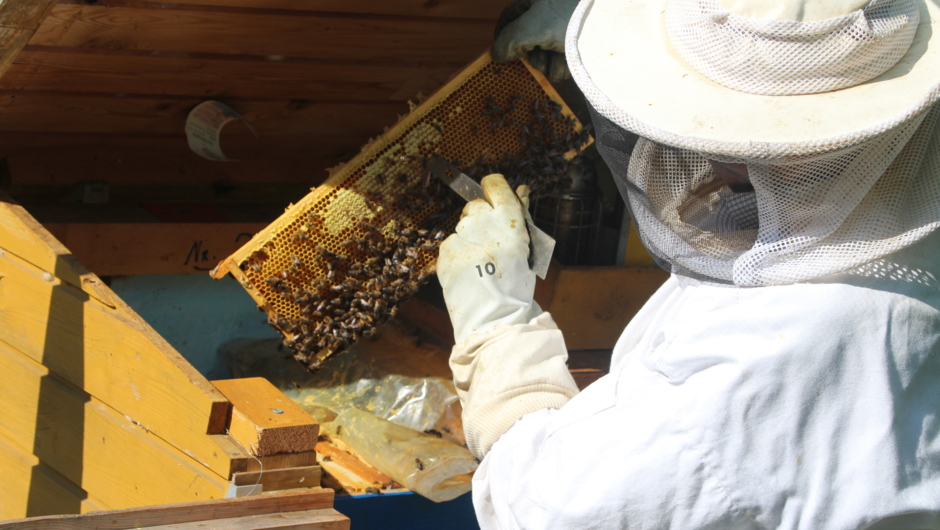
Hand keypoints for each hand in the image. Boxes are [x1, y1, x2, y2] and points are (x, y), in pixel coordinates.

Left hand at [437, 174, 542, 343]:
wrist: (494, 318)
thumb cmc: (516, 285)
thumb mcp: (527, 248)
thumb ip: (521, 216)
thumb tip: (522, 189)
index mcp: (508, 220)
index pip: (494, 184)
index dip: (493, 188)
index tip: (493, 195)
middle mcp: (482, 223)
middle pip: (475, 206)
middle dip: (480, 220)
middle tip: (489, 245)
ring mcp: (460, 237)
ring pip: (462, 228)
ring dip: (468, 240)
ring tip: (480, 266)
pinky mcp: (445, 252)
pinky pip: (451, 245)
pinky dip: (458, 255)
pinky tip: (468, 272)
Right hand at [492, 0, 579, 81]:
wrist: (614, 24)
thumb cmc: (572, 18)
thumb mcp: (533, 27)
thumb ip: (509, 40)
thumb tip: (497, 56)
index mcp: (538, 0)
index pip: (510, 17)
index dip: (503, 37)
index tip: (501, 58)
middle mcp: (551, 11)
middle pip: (528, 39)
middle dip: (531, 55)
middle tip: (535, 62)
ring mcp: (566, 29)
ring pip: (545, 52)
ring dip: (547, 64)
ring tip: (558, 62)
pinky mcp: (580, 46)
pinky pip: (563, 60)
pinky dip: (563, 68)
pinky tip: (570, 66)